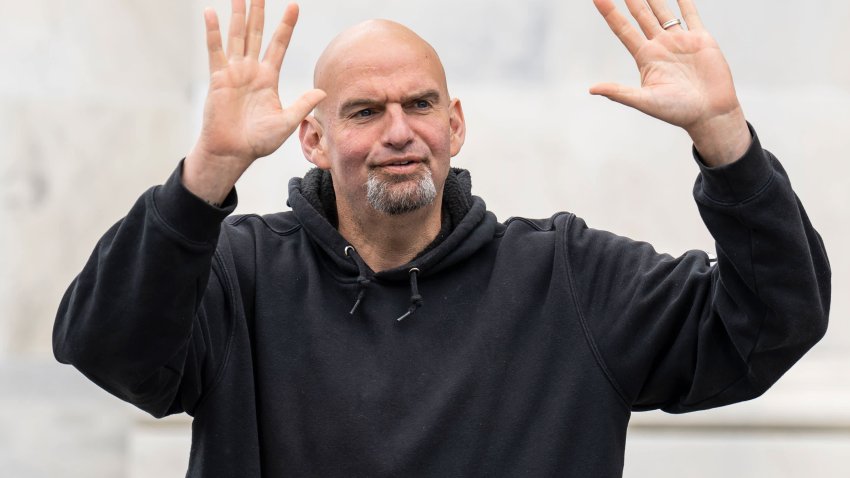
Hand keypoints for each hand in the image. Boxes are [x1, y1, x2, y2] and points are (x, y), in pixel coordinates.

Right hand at [184, 1, 325, 203]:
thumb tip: (323, 91)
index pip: (279, 45)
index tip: (293, 5)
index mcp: (268, 79)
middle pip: (257, 35)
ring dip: (238, 17)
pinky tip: (212, 13)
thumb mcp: (286, 123)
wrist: (233, 151)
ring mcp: (233, 73)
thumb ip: (302, 105)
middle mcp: (251, 71)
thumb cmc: (258, 141)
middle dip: (260, 13)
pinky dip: (213, 32)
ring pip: (237, 38)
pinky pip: (215, 51)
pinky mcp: (218, 79)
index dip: (286, 26)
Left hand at [590, 0, 749, 165]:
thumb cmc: (677, 111)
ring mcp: (679, 41)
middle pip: (640, 15)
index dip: (610, 12)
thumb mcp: (645, 101)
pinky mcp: (700, 39)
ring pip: (662, 11)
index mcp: (645, 57)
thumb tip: (592, 89)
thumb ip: (620, 93)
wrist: (709, 113)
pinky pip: (690, 14)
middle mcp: (660, 46)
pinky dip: (684, 0)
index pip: (622, 29)